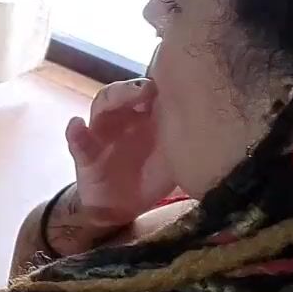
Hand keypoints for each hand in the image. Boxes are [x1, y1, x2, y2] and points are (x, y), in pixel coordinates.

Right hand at [65, 79, 176, 227]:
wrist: (121, 207)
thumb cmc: (152, 175)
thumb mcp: (175, 158)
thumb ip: (187, 140)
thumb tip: (217, 130)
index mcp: (147, 116)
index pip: (151, 91)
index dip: (161, 84)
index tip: (174, 84)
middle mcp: (124, 117)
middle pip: (126, 93)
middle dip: (135, 89)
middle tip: (148, 90)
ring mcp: (102, 132)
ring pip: (102, 106)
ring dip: (112, 99)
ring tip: (118, 98)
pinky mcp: (85, 154)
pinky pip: (78, 141)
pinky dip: (75, 132)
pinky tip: (76, 124)